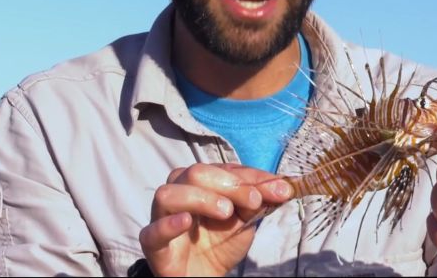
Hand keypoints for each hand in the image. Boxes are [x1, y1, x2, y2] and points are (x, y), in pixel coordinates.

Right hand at [139, 163, 293, 275]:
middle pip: (195, 173)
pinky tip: (186, 222)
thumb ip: (258, 202)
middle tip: (253, 201)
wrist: (204, 277)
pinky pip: (153, 231)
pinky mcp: (153, 244)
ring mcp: (162, 218)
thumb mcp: (245, 221)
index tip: (280, 188)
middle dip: (228, 184)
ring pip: (169, 194)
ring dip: (200, 197)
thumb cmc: (220, 244)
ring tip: (226, 212)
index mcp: (200, 183)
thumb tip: (284, 186)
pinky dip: (169, 223)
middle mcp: (178, 193)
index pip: (224, 169)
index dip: (252, 176)